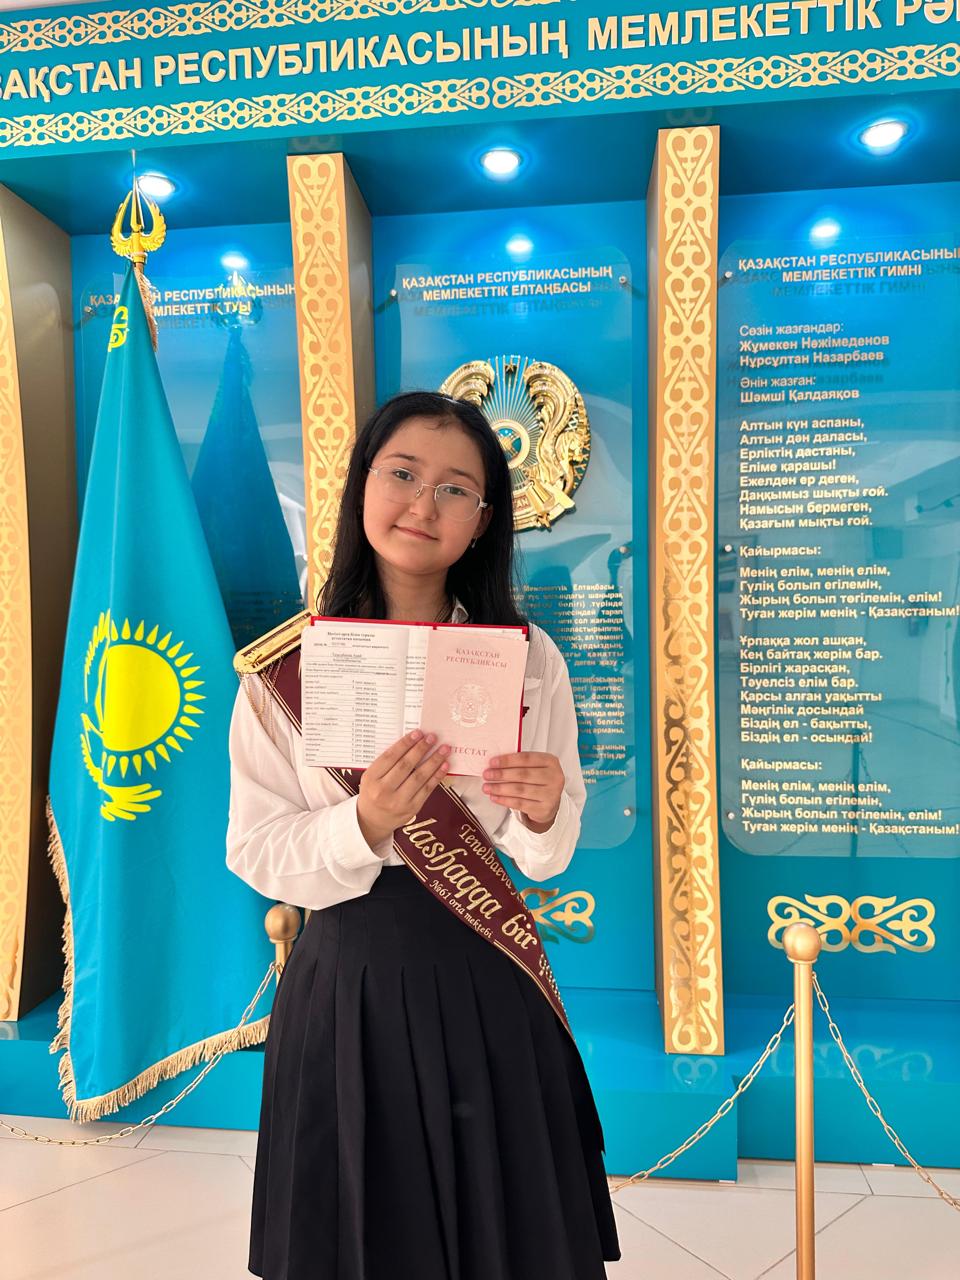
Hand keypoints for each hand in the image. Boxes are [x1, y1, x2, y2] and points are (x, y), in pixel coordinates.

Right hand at [357, 730, 450, 850]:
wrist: (372, 820)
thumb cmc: (373, 792)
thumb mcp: (372, 777)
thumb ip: (387, 763)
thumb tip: (413, 743)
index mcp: (371, 778)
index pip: (390, 757)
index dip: (405, 743)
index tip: (418, 733)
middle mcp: (383, 790)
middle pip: (405, 765)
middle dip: (421, 749)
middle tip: (432, 737)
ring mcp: (398, 801)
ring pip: (419, 777)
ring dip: (434, 761)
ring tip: (444, 749)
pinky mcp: (412, 808)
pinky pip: (427, 789)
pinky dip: (437, 776)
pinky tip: (444, 765)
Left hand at [481, 751, 563, 831]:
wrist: (549, 802)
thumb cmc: (538, 780)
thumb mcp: (534, 767)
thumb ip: (519, 763)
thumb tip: (495, 763)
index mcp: (550, 761)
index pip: (526, 758)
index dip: (508, 760)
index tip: (492, 762)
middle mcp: (554, 777)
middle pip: (523, 774)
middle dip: (501, 774)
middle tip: (487, 774)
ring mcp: (551, 794)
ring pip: (520, 790)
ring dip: (500, 788)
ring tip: (487, 787)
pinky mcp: (544, 808)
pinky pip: (520, 803)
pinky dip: (504, 800)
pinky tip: (494, 797)